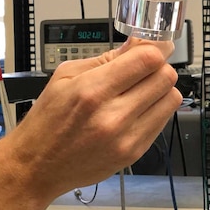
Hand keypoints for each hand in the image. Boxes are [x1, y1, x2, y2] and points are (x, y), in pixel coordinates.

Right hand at [6, 37, 182, 199]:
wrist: (37, 165)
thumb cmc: (47, 121)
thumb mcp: (64, 77)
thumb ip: (105, 59)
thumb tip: (136, 44)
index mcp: (91, 91)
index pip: (148, 60)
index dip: (154, 49)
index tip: (150, 47)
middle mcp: (113, 116)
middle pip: (165, 77)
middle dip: (157, 67)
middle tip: (142, 69)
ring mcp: (127, 138)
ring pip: (171, 99)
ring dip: (160, 90)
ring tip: (139, 91)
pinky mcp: (134, 153)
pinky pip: (163, 122)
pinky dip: (154, 110)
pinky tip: (134, 110)